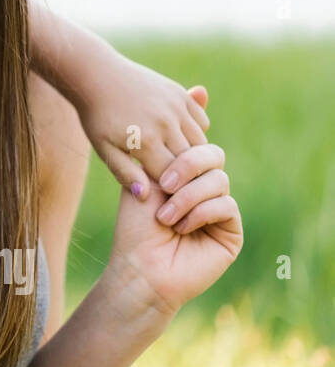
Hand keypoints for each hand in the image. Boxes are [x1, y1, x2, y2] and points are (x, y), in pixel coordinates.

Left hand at [75, 49, 211, 199]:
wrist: (97, 75)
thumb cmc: (97, 117)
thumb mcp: (103, 148)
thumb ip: (125, 173)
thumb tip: (146, 196)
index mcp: (145, 141)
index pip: (170, 177)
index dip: (168, 189)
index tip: (163, 194)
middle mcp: (165, 124)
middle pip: (189, 162)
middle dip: (183, 175)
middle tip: (175, 182)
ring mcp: (175, 107)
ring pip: (200, 143)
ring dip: (192, 155)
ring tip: (177, 162)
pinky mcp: (180, 95)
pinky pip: (201, 121)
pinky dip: (195, 133)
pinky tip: (179, 139)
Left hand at [104, 142, 242, 315]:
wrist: (139, 267)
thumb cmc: (134, 225)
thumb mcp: (143, 180)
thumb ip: (161, 148)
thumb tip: (188, 99)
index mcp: (184, 175)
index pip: (196, 143)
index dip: (190, 133)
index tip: (175, 125)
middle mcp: (204, 189)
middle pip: (213, 154)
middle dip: (187, 164)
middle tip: (164, 185)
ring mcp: (220, 209)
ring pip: (218, 180)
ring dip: (187, 197)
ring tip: (164, 217)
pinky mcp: (232, 230)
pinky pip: (226, 205)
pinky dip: (200, 213)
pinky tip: (181, 228)